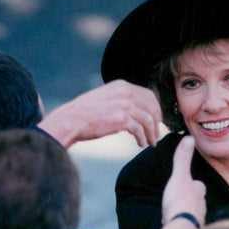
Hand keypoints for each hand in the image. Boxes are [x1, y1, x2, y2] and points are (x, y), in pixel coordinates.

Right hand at [38, 79, 162, 148]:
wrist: (71, 120)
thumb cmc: (85, 112)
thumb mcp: (105, 97)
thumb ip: (120, 99)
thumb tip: (135, 109)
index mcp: (121, 85)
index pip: (148, 95)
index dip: (155, 108)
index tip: (156, 119)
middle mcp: (125, 92)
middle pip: (152, 106)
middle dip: (157, 121)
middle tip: (157, 133)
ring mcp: (125, 105)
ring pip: (149, 120)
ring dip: (152, 133)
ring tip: (151, 142)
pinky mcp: (122, 120)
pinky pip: (140, 130)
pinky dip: (142, 138)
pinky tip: (140, 143)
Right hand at [125, 135, 205, 228]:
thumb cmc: (180, 202)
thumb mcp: (179, 176)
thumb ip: (183, 158)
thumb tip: (189, 137)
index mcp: (198, 192)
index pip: (198, 186)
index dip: (194, 184)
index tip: (189, 183)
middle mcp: (201, 206)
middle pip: (196, 201)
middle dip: (190, 200)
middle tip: (181, 199)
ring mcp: (196, 220)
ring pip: (192, 214)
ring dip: (186, 213)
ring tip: (176, 213)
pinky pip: (185, 227)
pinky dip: (180, 225)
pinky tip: (174, 227)